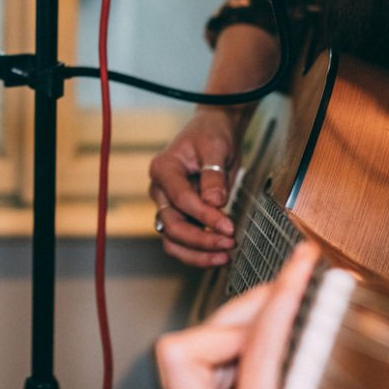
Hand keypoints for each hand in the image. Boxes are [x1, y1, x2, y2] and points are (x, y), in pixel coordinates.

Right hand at [149, 108, 238, 266]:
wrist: (212, 133)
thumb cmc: (211, 135)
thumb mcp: (216, 147)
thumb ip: (214, 175)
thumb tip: (214, 203)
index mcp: (163, 169)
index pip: (181, 200)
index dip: (205, 216)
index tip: (229, 227)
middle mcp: (160, 190)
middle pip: (172, 226)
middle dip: (201, 239)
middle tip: (229, 242)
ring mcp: (167, 205)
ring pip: (172, 240)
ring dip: (197, 253)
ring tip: (224, 256)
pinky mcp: (179, 215)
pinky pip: (182, 242)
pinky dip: (198, 253)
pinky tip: (219, 255)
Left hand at [155, 244, 380, 388]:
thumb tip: (335, 342)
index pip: (255, 353)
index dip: (282, 300)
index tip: (302, 267)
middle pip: (188, 349)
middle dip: (236, 315)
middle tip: (286, 303)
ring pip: (187, 362)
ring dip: (232, 337)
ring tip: (283, 332)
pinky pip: (201, 385)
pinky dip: (233, 363)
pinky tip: (273, 367)